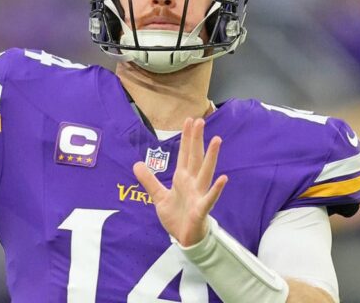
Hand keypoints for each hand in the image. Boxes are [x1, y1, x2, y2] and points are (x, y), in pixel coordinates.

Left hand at [133, 118, 227, 246]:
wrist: (185, 238)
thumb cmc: (176, 216)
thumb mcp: (159, 196)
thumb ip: (149, 180)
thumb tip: (136, 164)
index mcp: (183, 178)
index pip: (185, 154)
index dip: (187, 138)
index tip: (190, 120)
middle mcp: (193, 183)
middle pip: (195, 157)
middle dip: (197, 140)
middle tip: (200, 120)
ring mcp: (199, 194)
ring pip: (205, 172)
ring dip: (211, 157)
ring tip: (217, 140)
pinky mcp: (202, 209)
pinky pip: (209, 198)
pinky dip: (216, 189)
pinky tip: (223, 178)